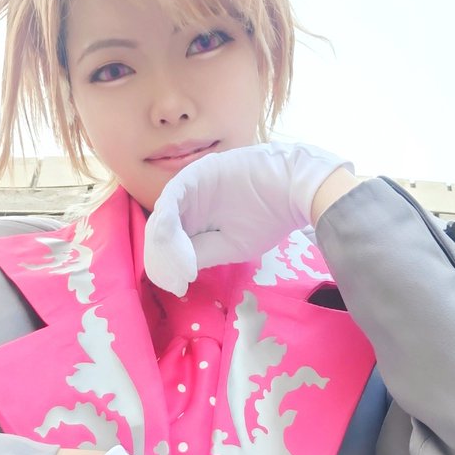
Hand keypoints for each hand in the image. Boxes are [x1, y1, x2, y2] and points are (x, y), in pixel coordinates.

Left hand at [144, 142, 352, 294]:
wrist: (293, 188)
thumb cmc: (269, 218)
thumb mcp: (232, 245)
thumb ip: (202, 253)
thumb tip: (175, 270)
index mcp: (199, 220)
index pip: (173, 241)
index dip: (167, 261)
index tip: (171, 282)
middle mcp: (191, 203)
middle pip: (164, 228)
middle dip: (161, 252)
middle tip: (166, 273)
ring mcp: (192, 186)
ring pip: (164, 211)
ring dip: (161, 236)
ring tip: (166, 259)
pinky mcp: (196, 172)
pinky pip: (174, 193)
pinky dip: (167, 214)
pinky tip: (167, 234)